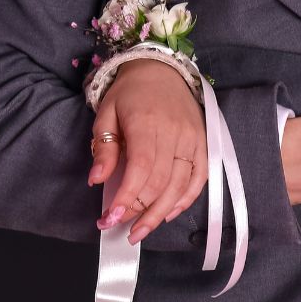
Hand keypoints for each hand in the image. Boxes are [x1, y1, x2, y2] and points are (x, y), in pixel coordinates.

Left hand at [89, 59, 207, 244]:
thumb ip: (104, 148)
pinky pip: (200, 178)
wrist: (160, 69)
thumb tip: (96, 180)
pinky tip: (167, 214)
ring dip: (160, 214)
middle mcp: (174, 132)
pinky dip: (186, 200)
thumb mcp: (106, 114)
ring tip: (140, 231)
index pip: (140, 169)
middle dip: (140, 212)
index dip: (127, 198)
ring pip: (181, 186)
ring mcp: (193, 138)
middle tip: (121, 228)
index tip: (110, 218)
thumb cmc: (129, 93)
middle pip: (161, 182)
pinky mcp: (204, 143)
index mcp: (146, 122)